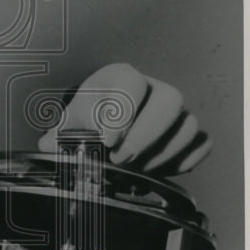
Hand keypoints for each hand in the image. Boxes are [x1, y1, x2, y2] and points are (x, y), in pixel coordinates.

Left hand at [37, 63, 211, 174]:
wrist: (104, 127)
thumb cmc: (87, 120)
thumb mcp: (70, 123)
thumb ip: (60, 134)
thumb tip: (47, 146)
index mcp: (122, 77)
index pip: (131, 82)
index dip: (122, 111)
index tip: (106, 141)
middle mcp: (155, 88)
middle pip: (169, 100)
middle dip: (146, 134)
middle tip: (121, 159)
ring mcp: (176, 111)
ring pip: (188, 125)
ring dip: (162, 153)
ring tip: (136, 171)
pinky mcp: (189, 133)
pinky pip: (202, 143)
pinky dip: (185, 160)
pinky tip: (160, 172)